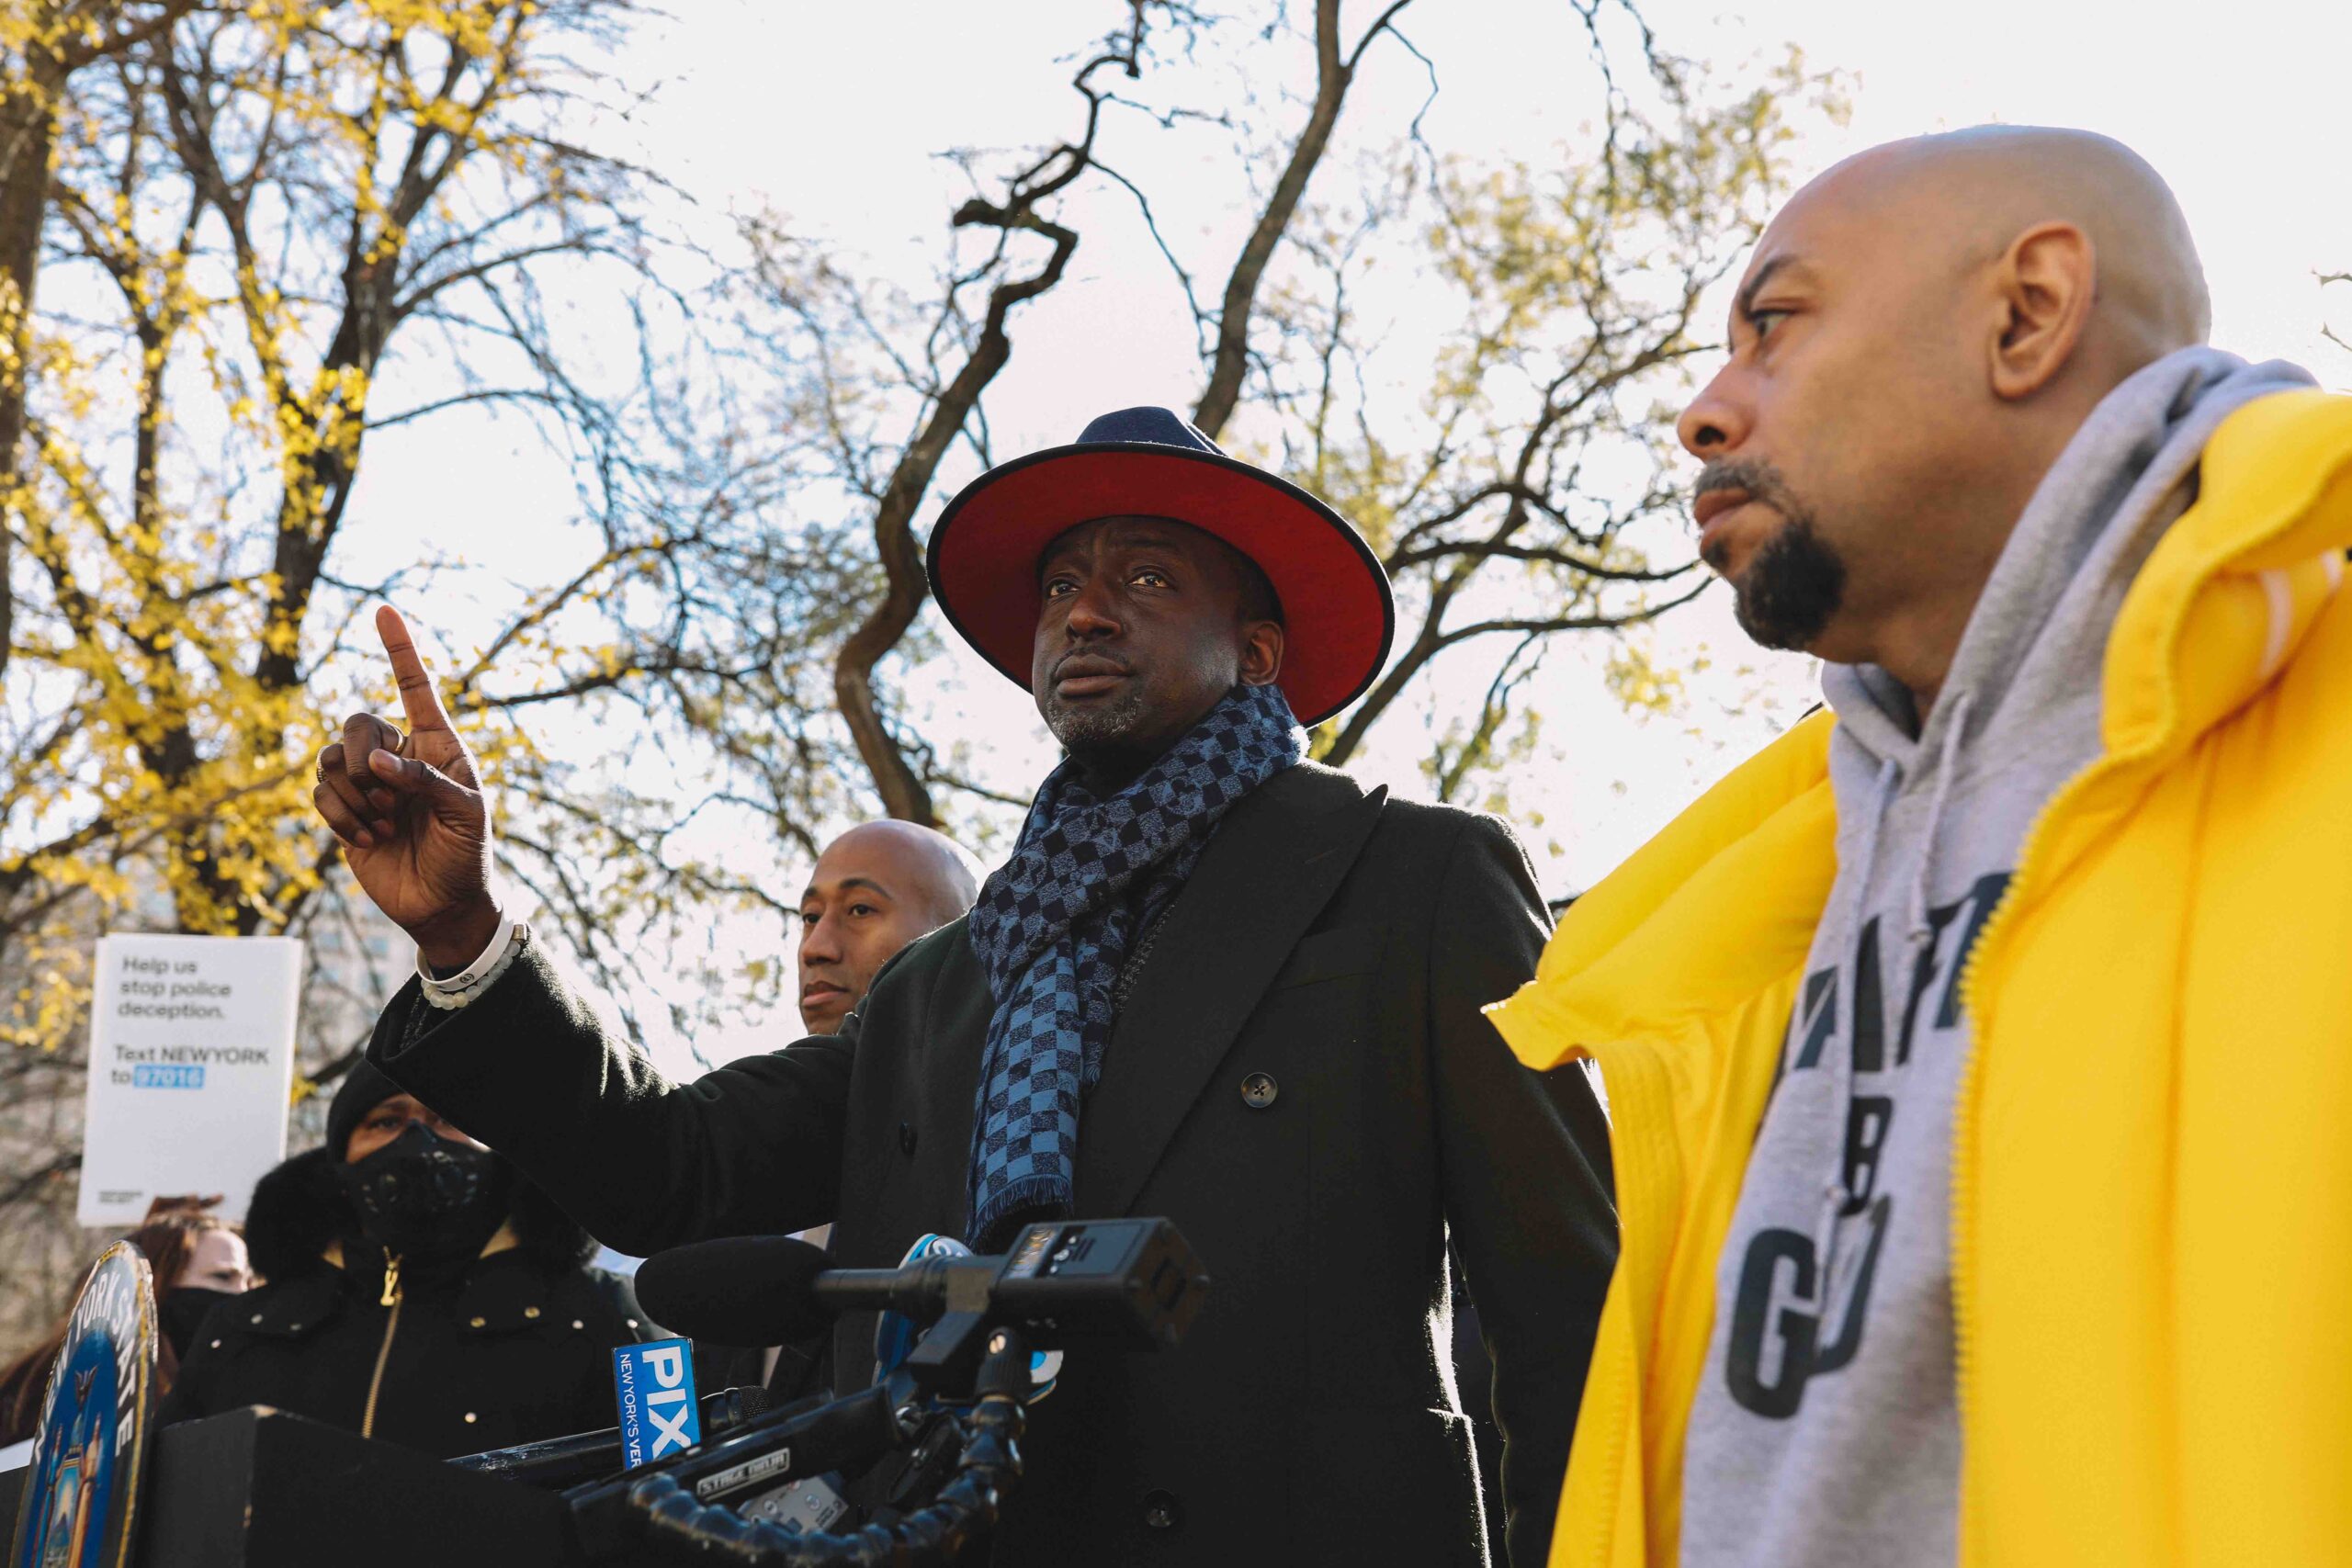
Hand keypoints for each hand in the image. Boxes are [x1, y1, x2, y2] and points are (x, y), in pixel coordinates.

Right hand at [312, 606, 500, 968]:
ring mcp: (368, 782)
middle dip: (365, 758)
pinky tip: (369, 840)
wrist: (442, 903)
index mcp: (438, 745)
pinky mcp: (344, 810)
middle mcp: (399, 755)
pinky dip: (341, 817)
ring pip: (332, 758)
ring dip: (356, 796)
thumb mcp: (465, 814)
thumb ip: (426, 781)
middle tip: (390, 797)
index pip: (416, 687)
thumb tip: (376, 762)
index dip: (400, 650)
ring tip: (387, 825)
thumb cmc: (466, 853)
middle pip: (358, 722)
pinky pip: (320, 793)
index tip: (385, 610)